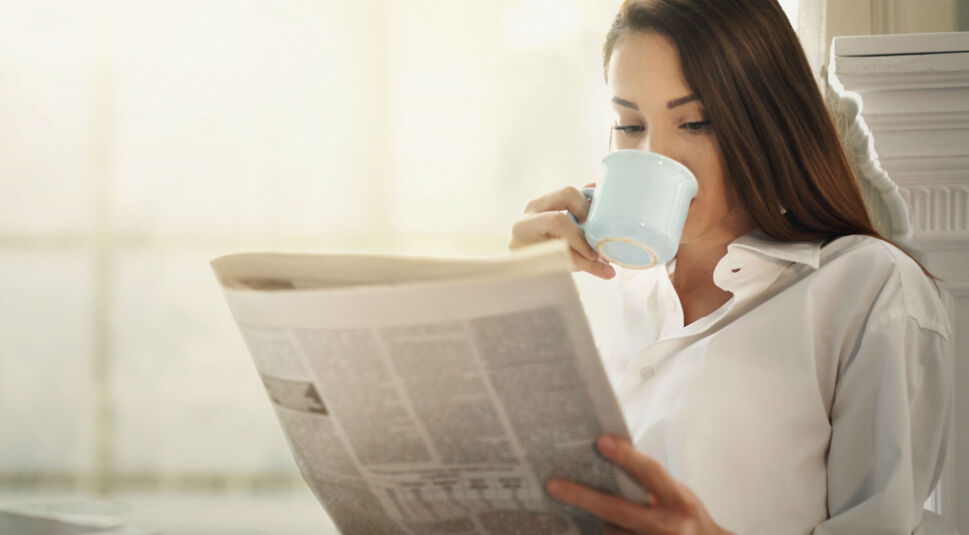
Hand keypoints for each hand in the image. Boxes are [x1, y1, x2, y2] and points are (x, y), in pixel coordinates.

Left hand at [509, 182, 615, 278]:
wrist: (525, 259)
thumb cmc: (538, 264)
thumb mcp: (557, 266)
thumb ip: (583, 266)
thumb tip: (610, 272)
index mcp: (527, 225)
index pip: (557, 221)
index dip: (578, 237)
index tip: (592, 254)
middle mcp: (533, 208)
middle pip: (565, 195)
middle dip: (585, 211)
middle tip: (594, 230)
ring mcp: (543, 201)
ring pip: (570, 192)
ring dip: (587, 206)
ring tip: (597, 224)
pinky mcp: (554, 200)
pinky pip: (574, 194)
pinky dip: (588, 198)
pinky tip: (600, 206)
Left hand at [546, 435, 734, 534]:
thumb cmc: (686, 517)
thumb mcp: (677, 495)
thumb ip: (650, 483)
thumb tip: (607, 461)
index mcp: (679, 501)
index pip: (650, 473)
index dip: (626, 456)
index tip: (600, 441)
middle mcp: (669, 526)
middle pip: (618, 511)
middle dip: (583, 497)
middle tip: (553, 486)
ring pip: (610, 531)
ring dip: (591, 520)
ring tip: (569, 505)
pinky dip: (599, 531)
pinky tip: (585, 525)